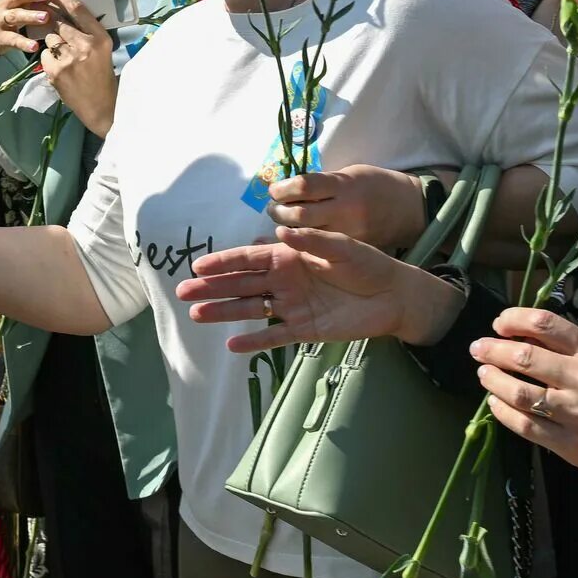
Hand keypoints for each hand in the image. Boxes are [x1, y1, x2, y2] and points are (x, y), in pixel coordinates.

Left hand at [37, 0, 117, 135]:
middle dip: (51, 20)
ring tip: (63, 56)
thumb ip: (87, 33)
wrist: (100, 106)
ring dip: (52, 43)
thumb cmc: (102, 76)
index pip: (78, 10)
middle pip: (59, 22)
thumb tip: (64, 13)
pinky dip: (48, 59)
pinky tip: (59, 68)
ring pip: (50, 38)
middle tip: (44, 16)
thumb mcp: (102, 50)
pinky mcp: (56, 71)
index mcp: (100, 38)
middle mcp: (86, 45)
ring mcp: (69, 59)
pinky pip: (44, 54)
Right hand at [175, 226, 462, 353]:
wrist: (394, 297)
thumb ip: (311, 242)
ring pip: (250, 309)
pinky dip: (253, 341)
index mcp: (290, 257)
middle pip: (241, 284)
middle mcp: (285, 281)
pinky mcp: (304, 330)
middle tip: (183, 293)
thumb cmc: (369, 264)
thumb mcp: (343, 247)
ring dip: (223, 312)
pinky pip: (273, 336)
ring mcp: (292, 306)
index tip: (198, 266)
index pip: (249, 258)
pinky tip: (231, 345)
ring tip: (196, 315)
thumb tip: (280, 233)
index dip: (223, 262)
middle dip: (212, 288)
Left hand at [263, 165, 430, 252]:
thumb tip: (287, 188)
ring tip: (282, 222)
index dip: (282, 189)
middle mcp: (344, 210)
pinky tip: (299, 237)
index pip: (303, 186)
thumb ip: (321, 183)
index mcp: (344, 185)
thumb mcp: (349, 175)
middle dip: (279, 212)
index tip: (274, 190)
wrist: (410, 210)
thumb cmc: (375, 185)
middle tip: (273, 208)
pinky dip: (305, 242)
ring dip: (287, 229)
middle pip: (299, 214)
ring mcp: (348, 233)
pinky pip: (320, 247)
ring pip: (306, 235)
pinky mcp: (351, 248)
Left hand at [471, 308, 577, 485]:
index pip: (545, 323)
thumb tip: (519, 332)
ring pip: (520, 393)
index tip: (498, 324)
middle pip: (525, 357)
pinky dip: (503, 411)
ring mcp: (575, 413)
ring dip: (493, 380)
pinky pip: (525, 426)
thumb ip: (567, 346)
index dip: (513, 319)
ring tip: (484, 373)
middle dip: (493, 349)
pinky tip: (495, 403)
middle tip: (477, 348)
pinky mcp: (569, 444)